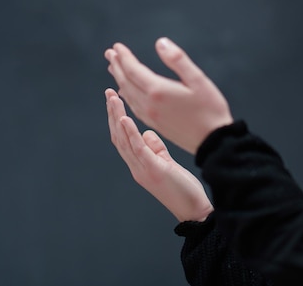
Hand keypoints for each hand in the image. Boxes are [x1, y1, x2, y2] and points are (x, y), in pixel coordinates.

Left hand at [104, 38, 233, 154]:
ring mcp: (150, 116)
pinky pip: (133, 106)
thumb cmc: (210, 108)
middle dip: (117, 66)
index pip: (133, 70)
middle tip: (110, 53)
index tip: (116, 46)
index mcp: (158, 91)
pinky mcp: (155, 124)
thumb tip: (160, 43)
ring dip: (119, 79)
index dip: (124, 57)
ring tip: (115, 68)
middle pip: (126, 81)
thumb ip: (178, 59)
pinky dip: (126, 94)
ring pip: (128, 94)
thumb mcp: (198, 79)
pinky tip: (126, 91)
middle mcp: (149, 104)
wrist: (213, 141)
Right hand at [105, 88, 213, 221]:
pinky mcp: (153, 171)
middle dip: (112, 113)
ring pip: (123, 140)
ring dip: (116, 118)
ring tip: (113, 99)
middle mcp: (136, 167)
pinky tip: (125, 118)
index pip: (122, 138)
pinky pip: (138, 149)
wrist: (194, 210)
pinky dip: (130, 133)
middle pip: (118, 137)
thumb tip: (147, 132)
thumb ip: (156, 148)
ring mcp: (143, 169)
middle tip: (108, 92)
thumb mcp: (166, 164)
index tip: (114, 99)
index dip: (116, 118)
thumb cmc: (183, 189)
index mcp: (139, 164)